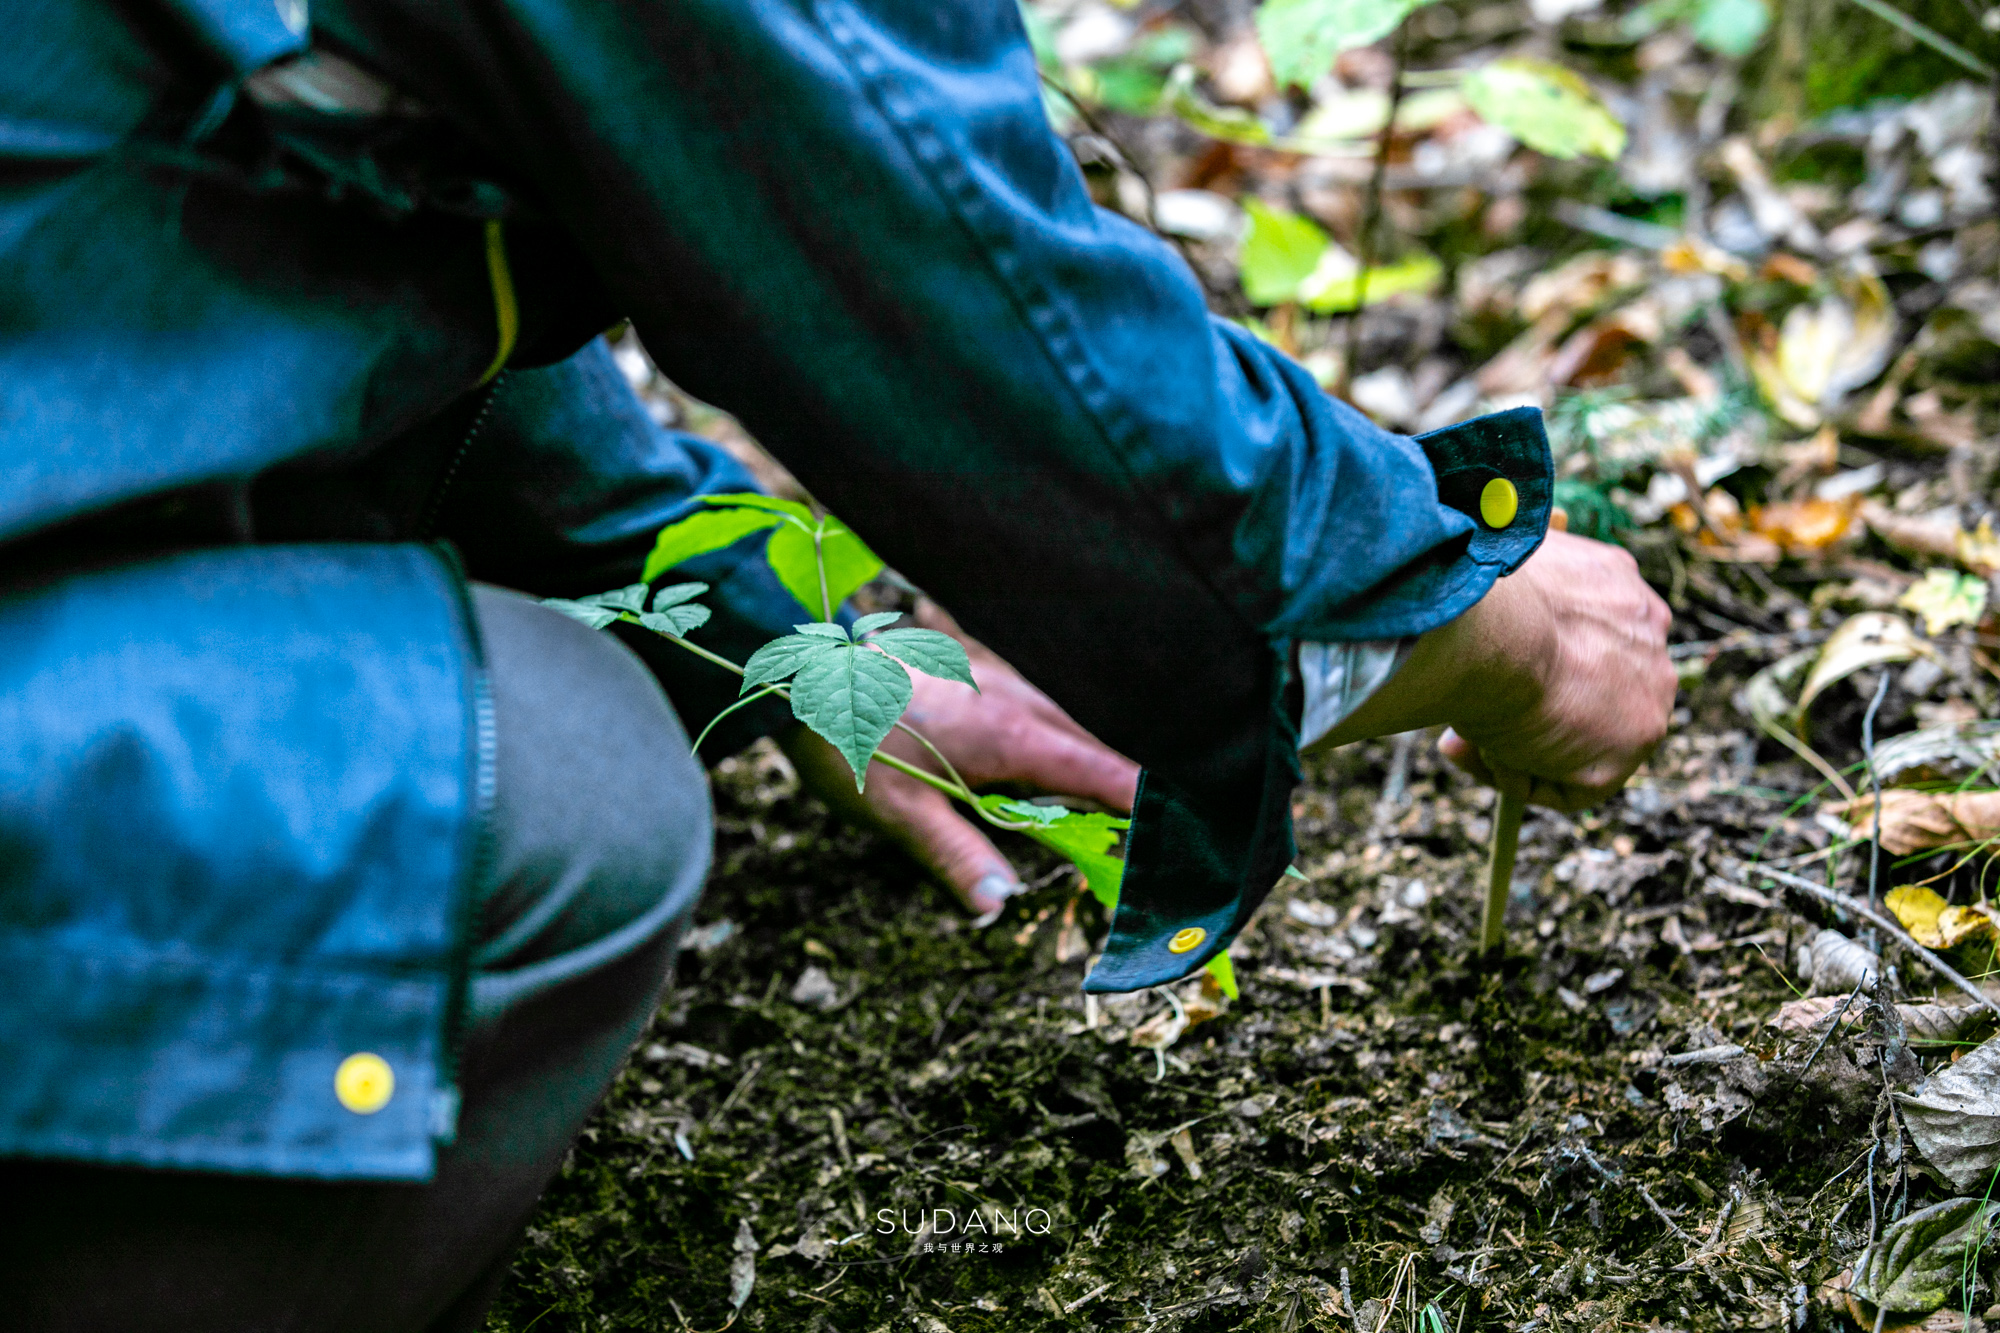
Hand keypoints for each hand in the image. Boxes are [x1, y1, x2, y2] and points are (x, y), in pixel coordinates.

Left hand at [780, 599, 1140, 919]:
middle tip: (1158, 834)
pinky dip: (1065, 733)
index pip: (1108, 773)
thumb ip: (957, 856)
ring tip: (1115, 802)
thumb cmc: (846, 736)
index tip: (1182, 838)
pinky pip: (1044, 703)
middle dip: (1135, 786)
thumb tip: (1000, 906)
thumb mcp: (898, 811)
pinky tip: (1053, 756)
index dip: (1149, 808)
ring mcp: (1000, 678)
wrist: (796, 664)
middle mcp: (1019, 699)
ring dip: (1098, 757)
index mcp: (1012, 736)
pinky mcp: (979, 671)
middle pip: (1103, 744)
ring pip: (1074, 720)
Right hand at [1309, 530, 1673, 811]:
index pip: (1580, 637)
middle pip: (1587, 691)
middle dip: (1525, 710)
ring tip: (1464, 736)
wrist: (1494, 629)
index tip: (1478, 676)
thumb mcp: (1491, 582)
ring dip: (1518, 746)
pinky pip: (1574, 781)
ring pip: (1580, 738)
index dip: (1525, 665)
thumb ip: (1504, 599)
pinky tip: (1488, 750)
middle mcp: (1650, 630)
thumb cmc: (1475, 598)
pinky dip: (1525, 777)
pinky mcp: (1637, 741)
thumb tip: (1472, 602)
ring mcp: (1652, 687)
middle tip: (1460, 720)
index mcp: (1617, 582)